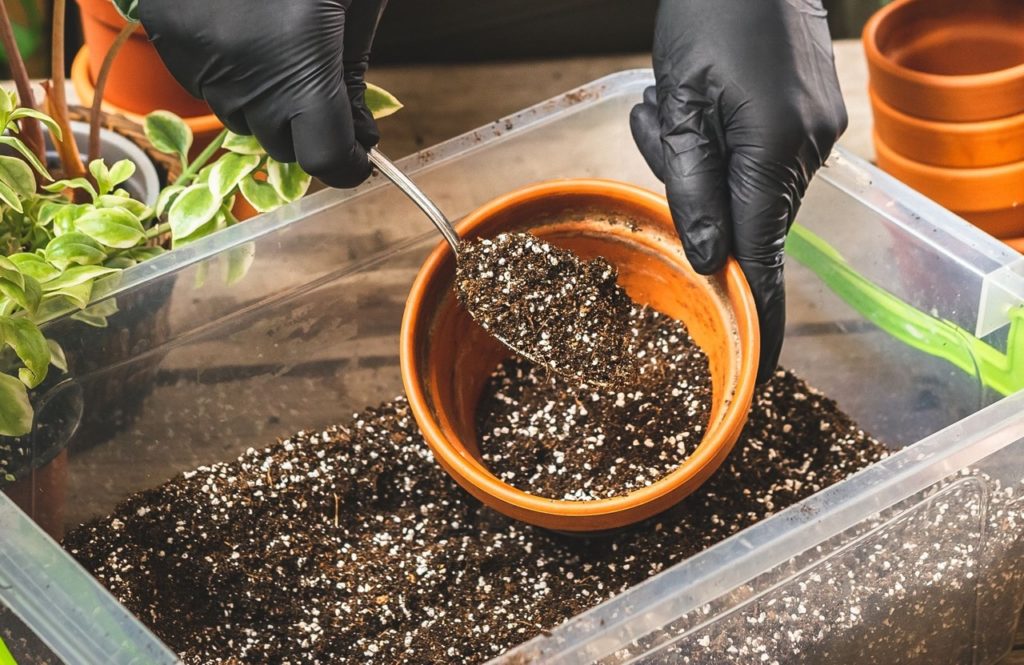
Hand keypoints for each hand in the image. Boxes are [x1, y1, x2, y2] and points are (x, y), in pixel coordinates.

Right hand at [140, 0, 386, 187]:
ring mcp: (202, 61)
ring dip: (270, 106)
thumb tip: (358, 128)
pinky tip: (248, 37)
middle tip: (328, 95)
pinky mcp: (172, 42)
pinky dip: (234, 78)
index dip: (347, 163)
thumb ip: (354, 71)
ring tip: (284, 54)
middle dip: (310, 131)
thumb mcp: (354, 2)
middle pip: (284, 145)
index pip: (325, 156)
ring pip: (244, 120)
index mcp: (301, 62)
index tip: (359, 154)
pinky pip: (208, 87)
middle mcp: (247, 74)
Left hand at [630, 0, 846, 382]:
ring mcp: (816, 133)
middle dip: (687, 186)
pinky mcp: (813, 117)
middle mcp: (806, 151)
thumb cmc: (711, 15)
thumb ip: (692, 187)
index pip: (763, 258)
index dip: (760, 318)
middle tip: (659, 122)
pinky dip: (721, 137)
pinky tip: (702, 95)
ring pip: (741, 182)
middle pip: (737, 215)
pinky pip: (757, 154)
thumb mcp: (681, 103)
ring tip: (673, 98)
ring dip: (697, 154)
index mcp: (772, 153)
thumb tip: (709, 259)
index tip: (758, 370)